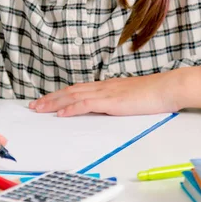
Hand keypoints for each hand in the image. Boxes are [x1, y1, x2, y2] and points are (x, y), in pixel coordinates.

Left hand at [29, 72, 181, 116]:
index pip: (77, 90)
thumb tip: (106, 109)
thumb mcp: (129, 99)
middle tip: (34, 106)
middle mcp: (102, 87)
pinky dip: (72, 108)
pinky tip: (61, 114)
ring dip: (54, 103)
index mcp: (106, 87)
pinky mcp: (111, 101)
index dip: (60, 95)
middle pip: (70, 91)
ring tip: (40, 109)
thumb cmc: (153, 95)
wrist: (166, 88)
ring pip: (74, 96)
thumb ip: (116, 102)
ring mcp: (106, 93)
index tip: (46, 101)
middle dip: (50, 99)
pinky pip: (87, 104)